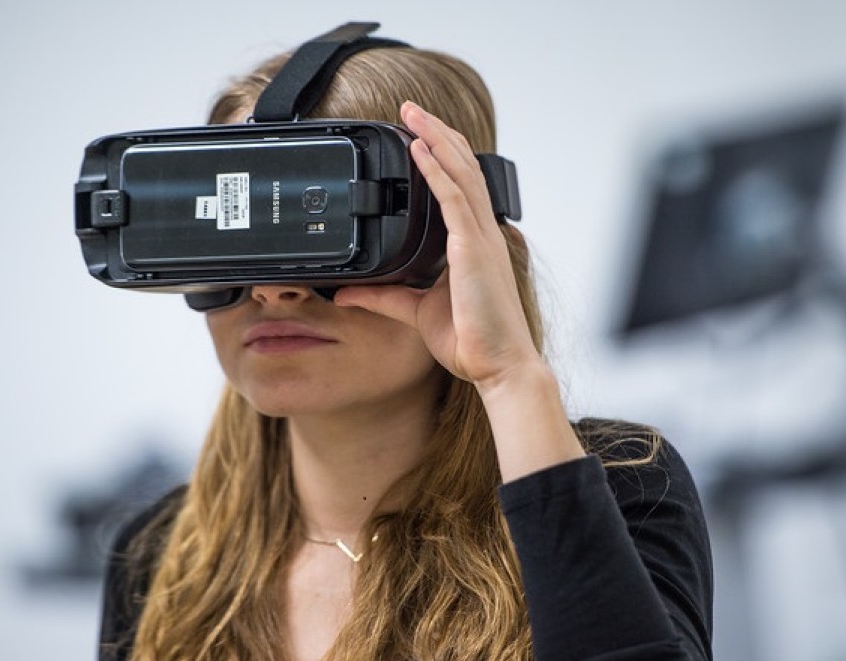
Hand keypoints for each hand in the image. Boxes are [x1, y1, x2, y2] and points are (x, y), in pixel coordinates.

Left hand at [333, 102, 540, 392]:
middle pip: (463, 168)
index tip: (420, 135)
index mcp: (474, 245)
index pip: (462, 186)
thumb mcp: (415, 312)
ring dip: (436, 139)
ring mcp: (480, 239)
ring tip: (413, 114)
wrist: (498, 366)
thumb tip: (347, 293)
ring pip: (460, 173)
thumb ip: (383, 297)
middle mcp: (481, 235)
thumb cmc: (472, 342)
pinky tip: (420, 149)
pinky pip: (453, 199)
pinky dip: (437, 170)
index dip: (444, 155)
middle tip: (412, 110)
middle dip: (438, 134)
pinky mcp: (473, 250)